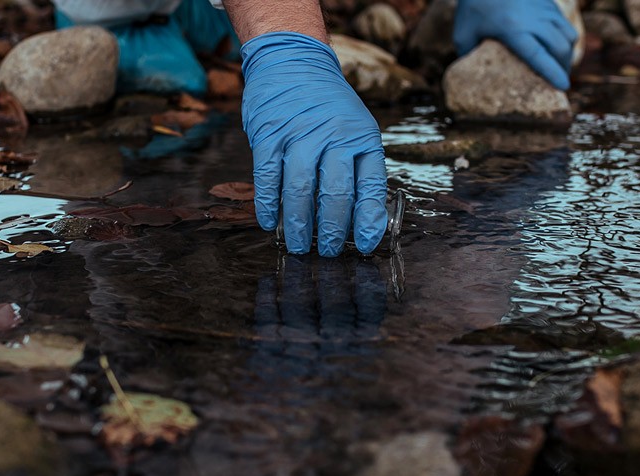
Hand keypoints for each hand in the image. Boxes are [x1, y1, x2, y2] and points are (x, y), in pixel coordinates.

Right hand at [240, 32, 387, 256]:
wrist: (294, 60)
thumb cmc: (328, 106)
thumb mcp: (356, 129)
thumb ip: (360, 169)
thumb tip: (365, 220)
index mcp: (362, 137)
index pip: (370, 185)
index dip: (368, 220)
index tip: (363, 245)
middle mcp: (334, 135)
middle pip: (335, 191)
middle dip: (331, 229)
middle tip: (326, 251)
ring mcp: (300, 133)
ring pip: (300, 188)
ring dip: (298, 224)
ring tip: (298, 246)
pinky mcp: (269, 133)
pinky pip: (268, 176)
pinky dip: (268, 204)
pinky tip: (270, 223)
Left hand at [454, 0, 577, 90]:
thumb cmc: (472, 7)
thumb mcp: (463, 35)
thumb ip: (471, 58)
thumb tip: (475, 80)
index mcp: (511, 29)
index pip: (538, 54)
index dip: (553, 72)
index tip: (563, 87)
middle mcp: (532, 18)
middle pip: (560, 47)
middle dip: (564, 68)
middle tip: (560, 82)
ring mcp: (543, 7)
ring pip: (568, 34)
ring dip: (567, 54)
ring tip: (560, 67)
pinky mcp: (547, 1)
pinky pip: (564, 23)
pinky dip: (564, 38)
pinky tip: (555, 47)